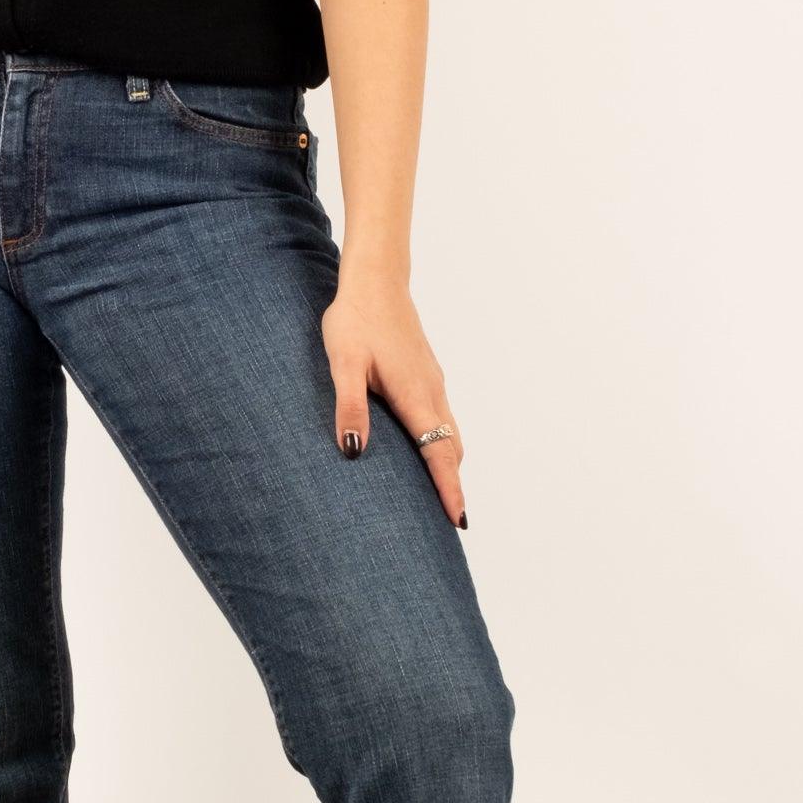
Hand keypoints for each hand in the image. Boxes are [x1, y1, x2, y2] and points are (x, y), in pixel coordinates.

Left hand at [322, 268, 466, 527]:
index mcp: (415, 396)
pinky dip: (443, 444)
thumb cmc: (356, 320)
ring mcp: (432, 382)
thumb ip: (350, 407)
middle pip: (451, 449)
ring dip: (450, 465)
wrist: (375, 280)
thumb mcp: (343, 365)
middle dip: (454, 485)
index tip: (459, 521)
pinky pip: (442, 419)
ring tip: (443, 496)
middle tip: (453, 522)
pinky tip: (426, 450)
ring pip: (450, 433)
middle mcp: (432, 392)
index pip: (438, 453)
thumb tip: (353, 453)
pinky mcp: (426, 374)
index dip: (449, 489)